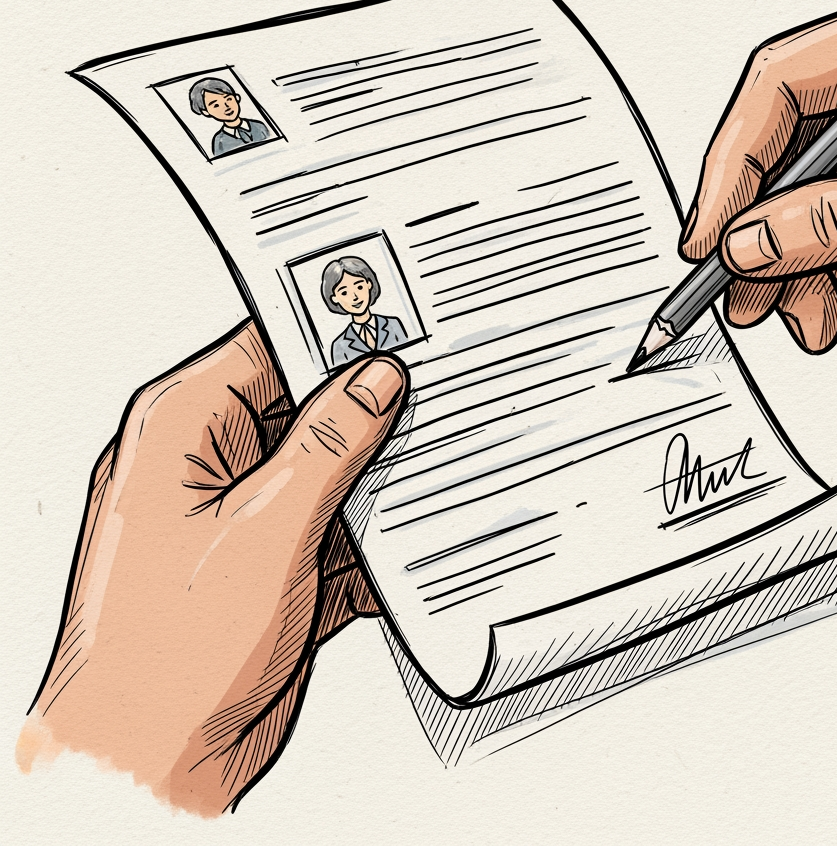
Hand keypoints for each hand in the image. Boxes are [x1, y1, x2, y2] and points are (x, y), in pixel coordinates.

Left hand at [17, 323, 406, 815]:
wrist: (147, 768)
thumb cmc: (166, 657)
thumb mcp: (265, 531)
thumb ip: (328, 445)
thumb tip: (373, 379)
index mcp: (181, 430)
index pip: (269, 347)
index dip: (334, 334)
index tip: (402, 322)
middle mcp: (206, 466)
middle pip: (306, 411)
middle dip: (370, 421)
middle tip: (436, 406)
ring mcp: (239, 519)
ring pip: (327, 475)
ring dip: (374, 489)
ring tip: (433, 482)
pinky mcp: (267, 566)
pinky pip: (331, 531)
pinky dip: (367, 545)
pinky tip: (406, 555)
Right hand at [681, 0, 836, 351]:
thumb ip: (833, 221)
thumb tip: (746, 244)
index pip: (778, 88)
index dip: (732, 166)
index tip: (713, 238)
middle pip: (783, 157)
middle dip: (768, 240)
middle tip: (752, 300)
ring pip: (802, 208)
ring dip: (801, 275)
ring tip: (821, 322)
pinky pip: (836, 236)